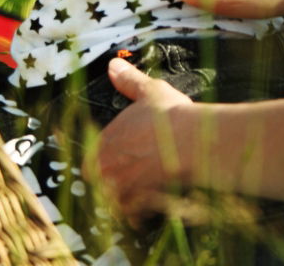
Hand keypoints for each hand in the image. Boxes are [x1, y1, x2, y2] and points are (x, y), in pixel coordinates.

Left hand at [84, 58, 193, 222]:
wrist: (192, 142)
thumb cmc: (171, 115)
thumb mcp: (149, 91)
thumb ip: (128, 81)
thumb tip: (113, 66)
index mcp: (104, 142)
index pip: (90, 162)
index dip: (104, 163)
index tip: (119, 162)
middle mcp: (107, 168)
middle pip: (99, 185)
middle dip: (111, 185)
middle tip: (131, 180)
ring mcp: (121, 189)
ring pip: (114, 203)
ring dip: (124, 202)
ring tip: (141, 195)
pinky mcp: (138, 206)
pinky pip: (132, 218)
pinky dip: (140, 216)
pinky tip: (151, 209)